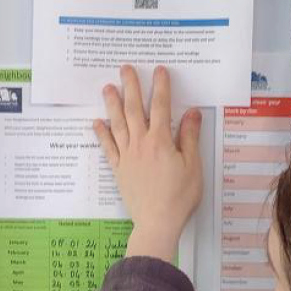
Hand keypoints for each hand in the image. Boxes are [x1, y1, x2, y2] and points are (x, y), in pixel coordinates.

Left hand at [95, 65, 201, 262]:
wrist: (157, 222)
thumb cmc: (180, 196)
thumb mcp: (193, 165)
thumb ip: (189, 137)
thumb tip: (192, 112)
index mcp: (161, 141)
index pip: (161, 107)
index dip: (161, 87)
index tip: (159, 70)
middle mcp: (141, 144)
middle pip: (135, 109)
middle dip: (131, 87)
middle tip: (125, 68)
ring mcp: (127, 156)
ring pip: (118, 124)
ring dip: (113, 104)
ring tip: (107, 87)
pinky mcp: (119, 169)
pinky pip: (108, 147)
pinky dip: (102, 134)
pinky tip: (97, 122)